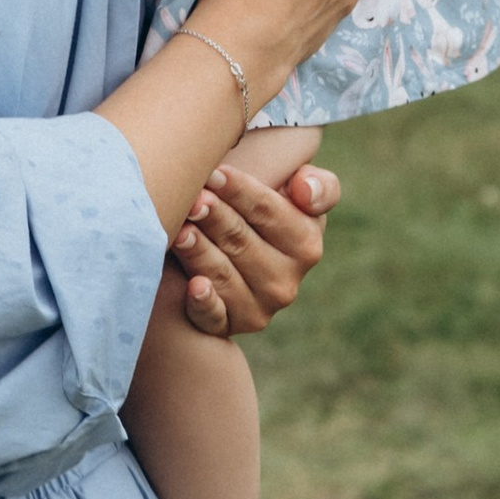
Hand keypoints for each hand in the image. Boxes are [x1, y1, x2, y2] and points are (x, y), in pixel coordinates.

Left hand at [164, 160, 339, 337]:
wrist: (241, 253)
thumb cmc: (268, 214)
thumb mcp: (301, 196)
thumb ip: (318, 187)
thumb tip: (305, 193)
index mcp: (306, 244)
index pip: (268, 212)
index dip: (240, 191)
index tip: (215, 172)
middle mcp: (285, 282)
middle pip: (241, 241)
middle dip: (215, 217)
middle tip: (192, 198)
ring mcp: (257, 307)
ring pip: (223, 275)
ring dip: (201, 251)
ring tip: (181, 228)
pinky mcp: (228, 325)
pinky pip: (215, 318)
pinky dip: (204, 303)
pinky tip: (194, 286)